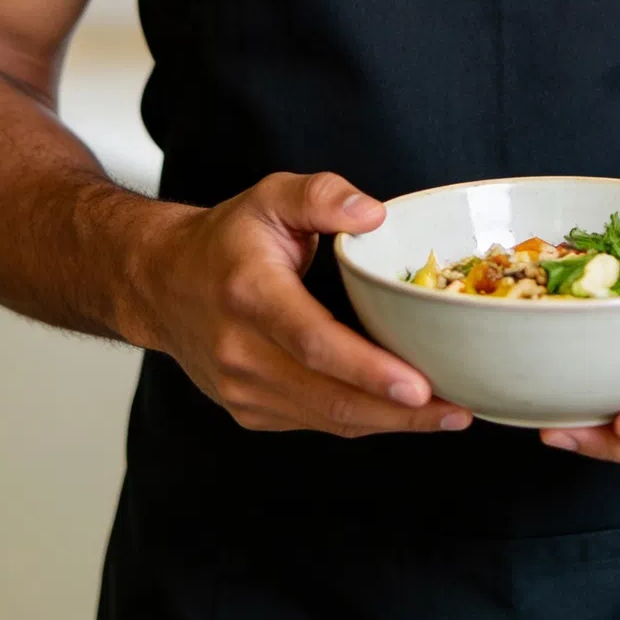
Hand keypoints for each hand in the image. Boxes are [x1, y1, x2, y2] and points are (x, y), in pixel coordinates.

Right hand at [121, 169, 472, 436]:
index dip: (368, 370)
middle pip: (328, 395)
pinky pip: (315, 422)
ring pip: (326, 419)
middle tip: (458, 411)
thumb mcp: (269, 196)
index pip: (313, 342)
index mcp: (249, 293)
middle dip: (398, 412)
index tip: (420, 386)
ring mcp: (241, 388)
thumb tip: (372, 214)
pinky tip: (401, 412)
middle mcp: (240, 349)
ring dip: (389, 423)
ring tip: (447, 416)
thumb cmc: (226, 240)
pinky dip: (361, 420)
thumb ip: (321, 196)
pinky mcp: (248, 410)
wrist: (161, 284)